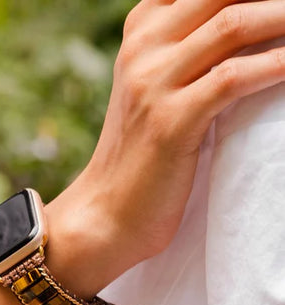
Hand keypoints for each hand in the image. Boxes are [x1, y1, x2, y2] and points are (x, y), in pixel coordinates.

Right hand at [47, 0, 284, 294]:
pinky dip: (276, 67)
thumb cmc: (144, 152)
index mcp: (141, 30)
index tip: (275, 5)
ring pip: (233, 24)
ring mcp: (151, 84)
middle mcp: (142, 48)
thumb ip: (193, 48)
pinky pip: (233, 78)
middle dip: (272, 0)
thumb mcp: (157, 86)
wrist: (108, 211)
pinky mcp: (169, 122)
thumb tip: (258, 23)